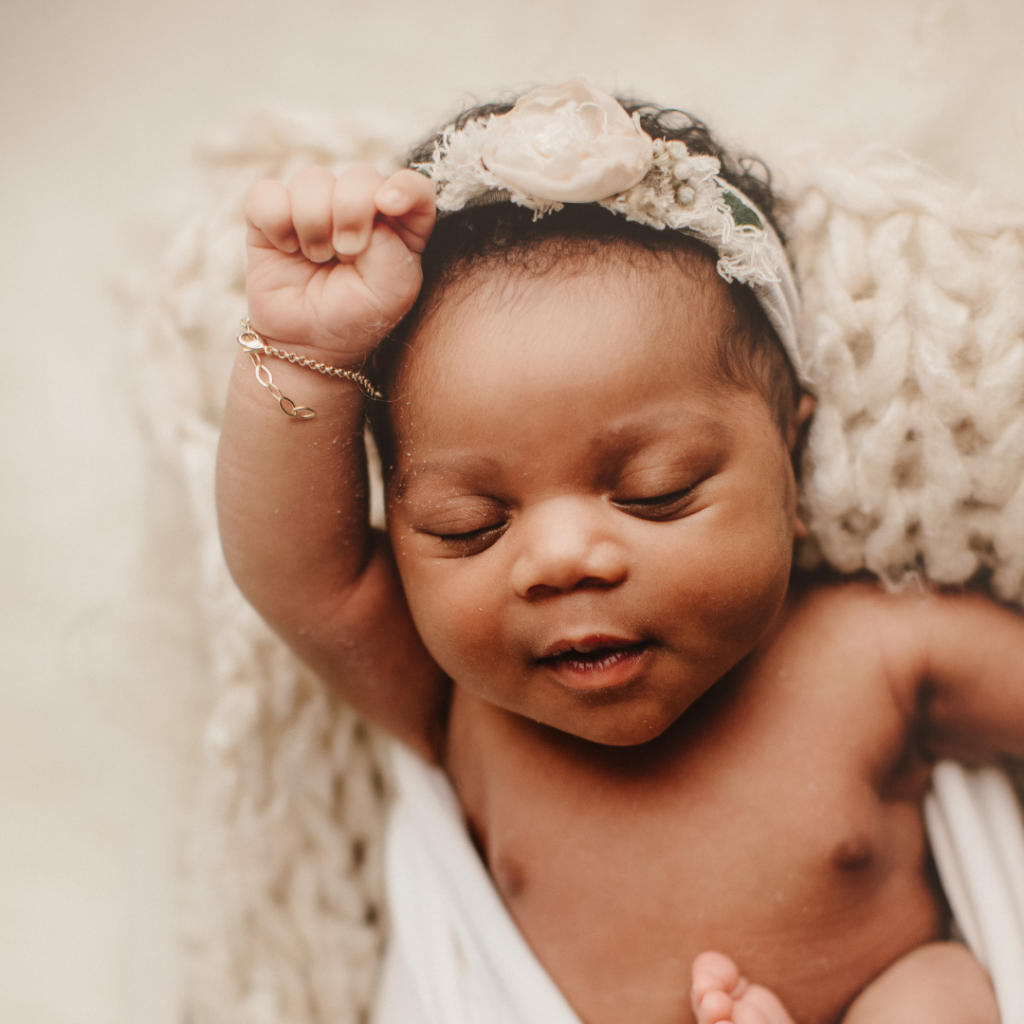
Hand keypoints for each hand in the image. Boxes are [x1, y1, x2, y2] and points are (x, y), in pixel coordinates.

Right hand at [244, 165, 435, 360]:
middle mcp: (358, 206)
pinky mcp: (273, 213)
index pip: (413, 188)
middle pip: (360, 176)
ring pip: (311, 179)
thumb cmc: (357, 315)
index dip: (404, 187)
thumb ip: (392, 245)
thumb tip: (366, 206)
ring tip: (317, 258)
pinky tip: (286, 248)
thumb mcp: (393, 290)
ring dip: (313, 224)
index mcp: (398, 224)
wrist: (308, 342)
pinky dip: (276, 222)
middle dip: (351, 213)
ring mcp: (315, 205)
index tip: (388, 204)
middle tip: (346, 253)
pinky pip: (267, 194)